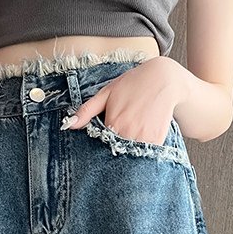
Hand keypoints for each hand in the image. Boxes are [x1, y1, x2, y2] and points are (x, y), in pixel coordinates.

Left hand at [64, 56, 185, 145]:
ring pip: (131, 154)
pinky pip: (147, 152)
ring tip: (133, 131)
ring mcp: (144, 137)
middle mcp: (128, 133)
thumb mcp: (107, 93)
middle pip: (116, 150)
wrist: (164, 79)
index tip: (106, 136)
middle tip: (121, 133)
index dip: (103, 142)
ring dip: (129, 150)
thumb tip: (68, 126)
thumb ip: (87, 111)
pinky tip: (143, 134)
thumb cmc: (132, 84)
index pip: (102, 144)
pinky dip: (144, 148)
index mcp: (113, 123)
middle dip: (115, 147)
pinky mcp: (158, 139)